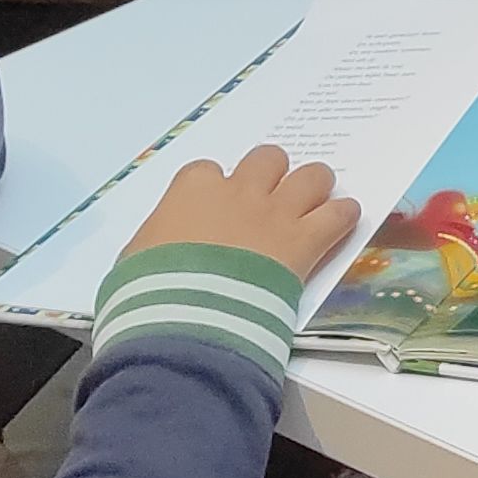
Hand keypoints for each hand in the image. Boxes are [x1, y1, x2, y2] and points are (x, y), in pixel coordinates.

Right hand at [124, 142, 358, 285]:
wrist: (185, 318)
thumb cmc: (148, 291)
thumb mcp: (136, 259)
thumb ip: (157, 239)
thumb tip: (163, 247)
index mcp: (192, 190)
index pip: (208, 171)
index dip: (217, 188)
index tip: (218, 207)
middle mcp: (238, 192)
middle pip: (268, 159)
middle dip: (271, 175)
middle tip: (271, 199)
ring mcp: (274, 214)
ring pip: (312, 176)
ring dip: (314, 187)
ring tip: (314, 203)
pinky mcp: (303, 242)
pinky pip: (337, 215)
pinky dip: (342, 216)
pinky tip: (341, 222)